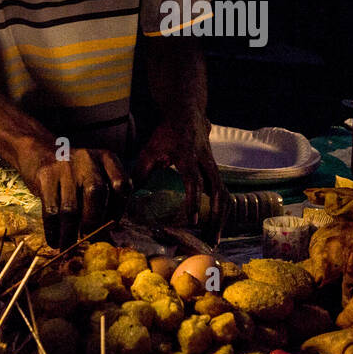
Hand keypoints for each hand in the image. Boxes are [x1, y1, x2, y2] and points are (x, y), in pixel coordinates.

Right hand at [16, 142, 129, 247]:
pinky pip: (51, 210)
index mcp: (106, 158)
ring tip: (68, 248)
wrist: (39, 150)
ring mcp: (65, 166)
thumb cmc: (73, 174)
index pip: (121, 185)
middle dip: (93, 223)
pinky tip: (54, 240)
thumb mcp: (94, 176)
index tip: (111, 227)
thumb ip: (105, 202)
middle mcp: (88, 159)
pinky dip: (53, 230)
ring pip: (71, 208)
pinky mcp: (45, 175)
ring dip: (70, 234)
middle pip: (96, 194)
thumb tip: (110, 240)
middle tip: (89, 241)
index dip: (119, 210)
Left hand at [133, 115, 228, 235]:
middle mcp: (205, 162)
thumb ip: (140, 172)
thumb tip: (128, 195)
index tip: (194, 222)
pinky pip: (224, 193)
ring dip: (221, 218)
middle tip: (209, 240)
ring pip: (225, 195)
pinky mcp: (216, 171)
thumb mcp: (150, 150)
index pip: (194, 181)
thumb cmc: (166, 133)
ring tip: (213, 238)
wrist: (187, 113)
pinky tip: (216, 225)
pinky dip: (221, 211)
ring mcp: (213, 167)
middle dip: (215, 217)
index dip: (194, 201)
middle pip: (218, 192)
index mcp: (188, 156)